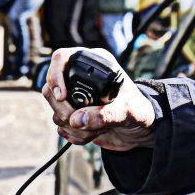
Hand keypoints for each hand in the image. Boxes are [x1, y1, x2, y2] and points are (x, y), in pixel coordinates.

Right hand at [41, 47, 156, 151]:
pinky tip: (93, 135)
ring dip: (73, 127)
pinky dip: (75, 135)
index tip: (62, 96)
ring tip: (98, 129)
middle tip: (81, 121)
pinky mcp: (74, 116)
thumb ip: (105, 114)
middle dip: (64, 110)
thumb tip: (76, 119)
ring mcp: (75, 98)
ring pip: (55, 110)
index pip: (61, 58)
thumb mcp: (128, 111)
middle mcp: (81, 78)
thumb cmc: (140, 111)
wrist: (142, 130)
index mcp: (94, 64)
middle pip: (51, 88)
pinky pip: (61, 126)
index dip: (55, 76)